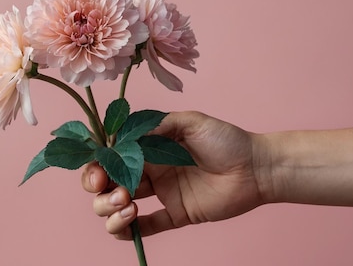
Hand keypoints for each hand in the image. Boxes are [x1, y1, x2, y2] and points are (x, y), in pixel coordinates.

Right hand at [81, 111, 267, 238]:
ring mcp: (162, 194)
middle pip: (108, 185)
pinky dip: (130, 232)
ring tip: (128, 206)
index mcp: (148, 148)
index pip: (110, 158)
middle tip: (116, 192)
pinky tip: (131, 225)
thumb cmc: (226, 139)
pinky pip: (147, 228)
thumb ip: (156, 124)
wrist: (256, 167)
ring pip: (119, 208)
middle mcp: (150, 171)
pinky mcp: (176, 215)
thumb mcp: (190, 121)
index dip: (96, 166)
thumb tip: (122, 135)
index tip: (98, 173)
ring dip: (111, 211)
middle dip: (99, 191)